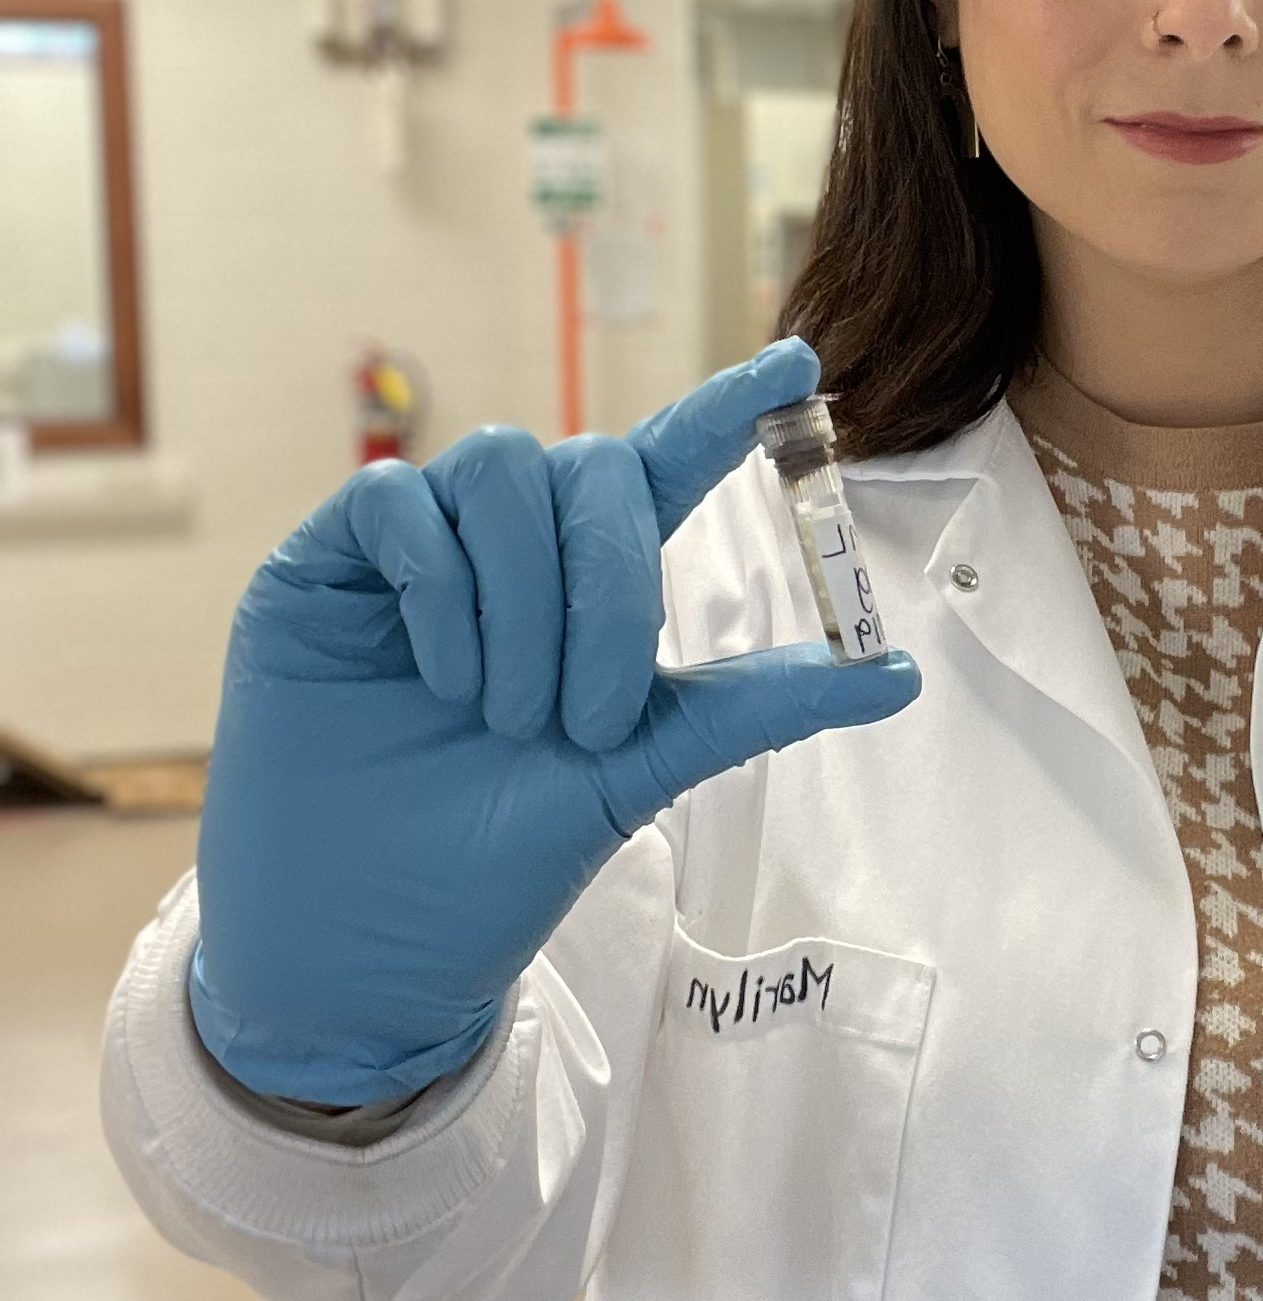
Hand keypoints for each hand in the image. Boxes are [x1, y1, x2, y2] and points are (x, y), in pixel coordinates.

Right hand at [190, 339, 918, 1104]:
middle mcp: (512, 547)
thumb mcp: (645, 766)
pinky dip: (434, 586)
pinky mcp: (326, 563)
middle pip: (589, 467)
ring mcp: (419, 548)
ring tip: (505, 712)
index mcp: (593, 581)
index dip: (727, 409)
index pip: (666, 462)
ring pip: (498, 472)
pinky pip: (394, 502)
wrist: (378, 935)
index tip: (799, 365)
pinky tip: (436, 677)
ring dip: (520, 598)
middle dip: (609, 587)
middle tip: (585, 722)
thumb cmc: (506, 850)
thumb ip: (758, 704)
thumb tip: (898, 674)